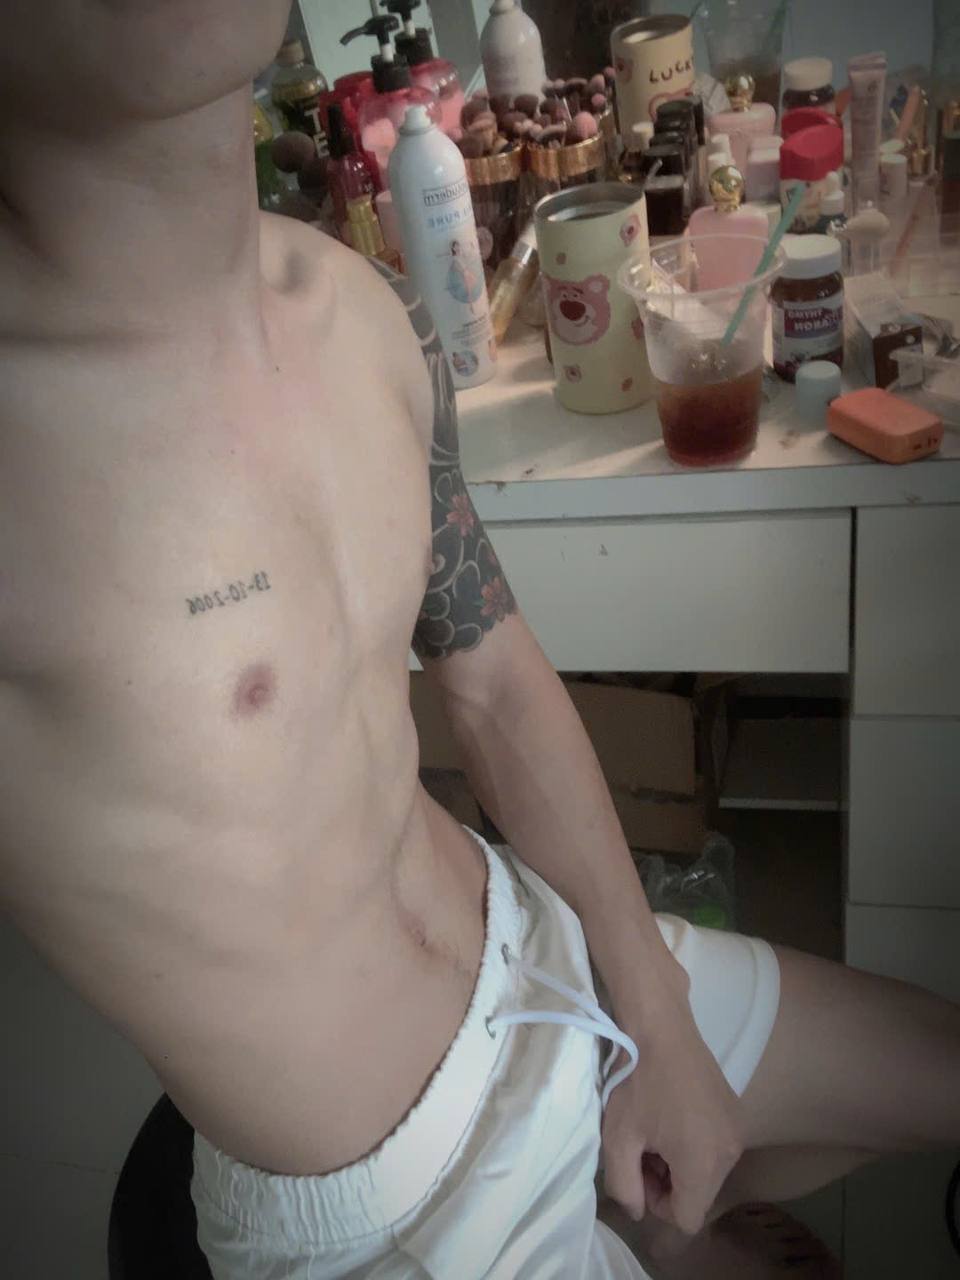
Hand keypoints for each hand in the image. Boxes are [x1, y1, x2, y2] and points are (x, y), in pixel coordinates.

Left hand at [600, 976, 743, 1237]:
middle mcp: (731, 1152)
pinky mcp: (736, 1110)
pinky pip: (715, 1146)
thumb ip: (624, 1186)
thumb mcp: (617, 1138)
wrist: (660, 1024)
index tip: (638, 1170)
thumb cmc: (636, 1080)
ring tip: (653, 1128)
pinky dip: (692, 1142)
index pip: (687, 1218)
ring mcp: (738, 1129)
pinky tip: (670, 1115)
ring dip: (679, 1162)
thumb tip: (637, 1209)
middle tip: (641, 1147)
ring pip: (707, 1171)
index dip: (657, 1204)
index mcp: (704, 1164)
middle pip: (699, 1194)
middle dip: (667, 1183)